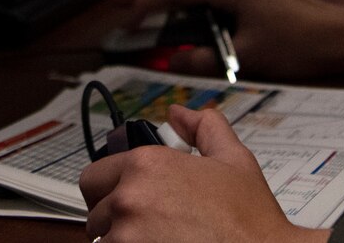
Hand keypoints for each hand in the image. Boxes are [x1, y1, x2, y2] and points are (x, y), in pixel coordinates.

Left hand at [79, 105, 326, 242]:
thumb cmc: (249, 221)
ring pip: (103, 241)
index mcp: (146, 165)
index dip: (111, 189)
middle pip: (94, 213)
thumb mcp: (234, 160)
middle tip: (144, 226)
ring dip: (123, 242)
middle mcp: (129, 199)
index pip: (94, 177)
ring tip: (159, 241)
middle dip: (113, 219)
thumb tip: (180, 113)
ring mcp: (126, 237)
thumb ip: (204, 127)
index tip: (129, 200)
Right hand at [112, 0, 343, 80]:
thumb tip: (174, 59)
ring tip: (148, 18)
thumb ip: (207, 59)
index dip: (147, 4)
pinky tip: (190, 25)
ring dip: (175, 7)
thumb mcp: (249, 57)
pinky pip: (218, 2)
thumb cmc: (303, 44)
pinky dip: (197, 13)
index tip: (127, 20)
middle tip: (121, 5)